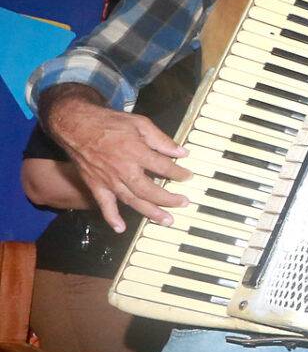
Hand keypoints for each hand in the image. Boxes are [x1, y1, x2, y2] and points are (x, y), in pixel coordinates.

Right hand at [40, 90, 188, 231]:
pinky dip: (112, 217)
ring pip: (132, 200)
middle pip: (150, 190)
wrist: (74, 125)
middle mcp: (123, 170)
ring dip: (150, 212)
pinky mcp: (95, 185)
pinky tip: (120, 228)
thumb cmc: (108, 122)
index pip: (163, 167)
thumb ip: (161, 139)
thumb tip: (181, 152)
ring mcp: (108, 180)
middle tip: (184, 203)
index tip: (188, 177)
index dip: (178, 173)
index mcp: (135, 152)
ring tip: (167, 221)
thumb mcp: (139, 123)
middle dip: (169, 199)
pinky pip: (104, 204)